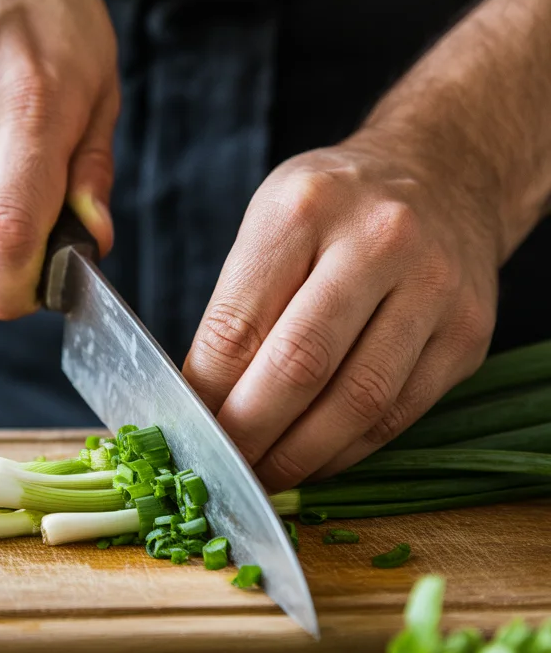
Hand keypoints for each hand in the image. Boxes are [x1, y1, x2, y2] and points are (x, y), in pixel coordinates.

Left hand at [183, 129, 500, 490]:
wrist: (445, 175)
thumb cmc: (338, 208)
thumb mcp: (273, 223)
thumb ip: (239, 306)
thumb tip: (200, 403)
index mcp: (305, 208)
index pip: (238, 325)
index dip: (205, 395)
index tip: (186, 431)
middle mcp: (378, 241)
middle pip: (299, 366)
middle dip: (249, 434)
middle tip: (221, 469)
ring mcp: (432, 288)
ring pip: (357, 402)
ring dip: (300, 456)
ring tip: (264, 476)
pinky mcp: (467, 334)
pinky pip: (398, 414)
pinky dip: (347, 450)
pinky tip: (315, 458)